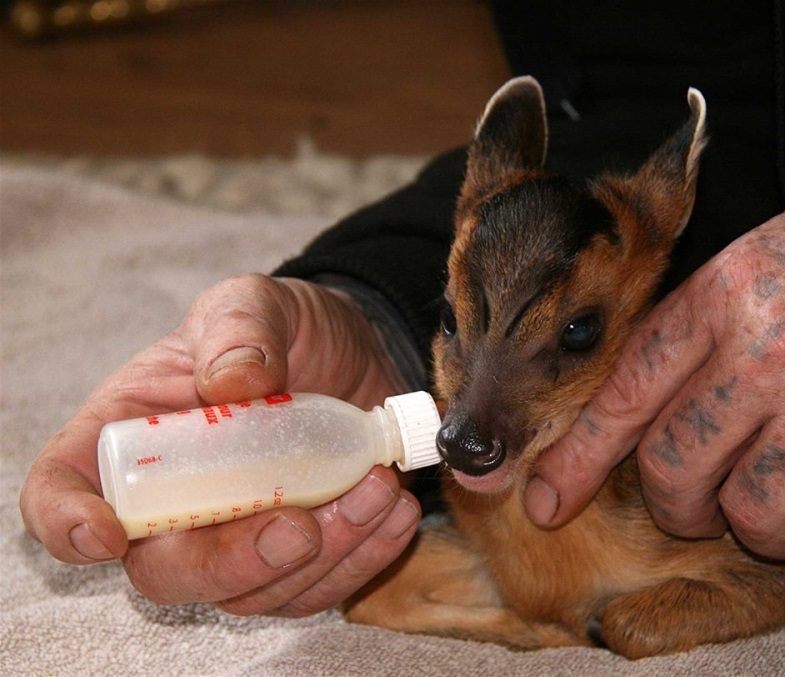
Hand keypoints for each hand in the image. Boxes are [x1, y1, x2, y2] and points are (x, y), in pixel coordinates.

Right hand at [20, 275, 420, 615]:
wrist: (352, 352)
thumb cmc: (285, 329)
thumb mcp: (257, 302)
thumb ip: (239, 327)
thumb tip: (233, 379)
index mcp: (133, 434)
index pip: (62, 490)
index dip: (67, 521)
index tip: (107, 532)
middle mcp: (176, 498)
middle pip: (165, 570)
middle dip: (230, 562)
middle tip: (299, 526)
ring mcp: (237, 532)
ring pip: (251, 590)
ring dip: (319, 557)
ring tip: (375, 490)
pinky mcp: (298, 550)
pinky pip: (314, 586)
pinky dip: (359, 559)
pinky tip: (393, 512)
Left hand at [524, 198, 784, 559]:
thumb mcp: (743, 277)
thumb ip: (688, 336)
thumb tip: (630, 414)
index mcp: (716, 300)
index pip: (622, 395)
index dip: (577, 460)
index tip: (545, 501)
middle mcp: (760, 349)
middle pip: (672, 464)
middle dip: (674, 506)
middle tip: (689, 510)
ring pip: (746, 508)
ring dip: (744, 524)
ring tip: (754, 508)